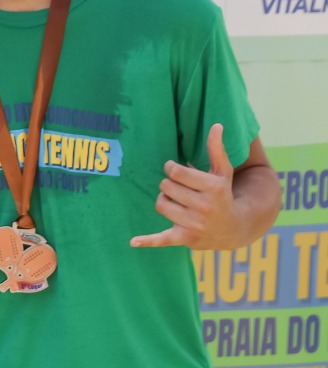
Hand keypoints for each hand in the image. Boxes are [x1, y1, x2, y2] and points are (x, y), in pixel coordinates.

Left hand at [131, 124, 241, 250]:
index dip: (171, 169)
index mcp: (213, 188)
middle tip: (180, 190)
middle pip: (166, 187)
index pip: (176, 172)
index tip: (175, 170)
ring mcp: (195, 225)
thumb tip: (217, 125)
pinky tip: (133, 242)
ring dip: (164, 201)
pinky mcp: (185, 239)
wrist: (234, 229)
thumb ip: (217, 149)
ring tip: (177, 202)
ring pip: (161, 205)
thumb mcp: (223, 172)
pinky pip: (163, 239)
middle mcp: (205, 208)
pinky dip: (148, 241)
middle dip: (169, 186)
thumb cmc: (223, 194)